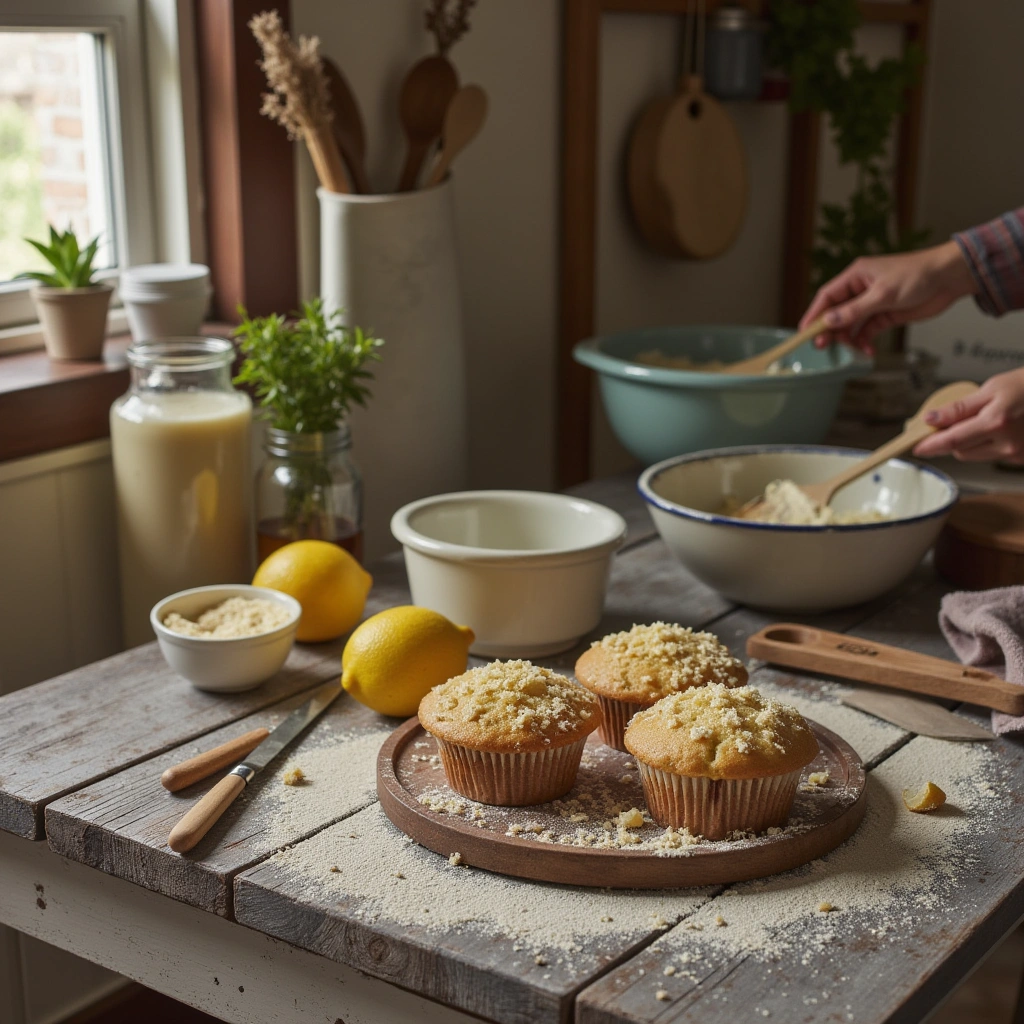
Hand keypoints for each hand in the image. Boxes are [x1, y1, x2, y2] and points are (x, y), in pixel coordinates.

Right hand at [800, 240, 976, 351]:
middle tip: (824, 347)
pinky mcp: (886, 314)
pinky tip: (867, 350)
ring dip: (848, 338)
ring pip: (851, 324)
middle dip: (830, 330)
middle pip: (836, 312)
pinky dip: (865, 341)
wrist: (950, 278)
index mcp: (856, 276)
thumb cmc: (918, 276)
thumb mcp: (883, 294)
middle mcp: (861, 288)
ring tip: (850, 351)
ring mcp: (872, 302)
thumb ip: (855, 310)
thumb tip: (828, 322)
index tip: (805, 333)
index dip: (814, 314)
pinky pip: (867, 330)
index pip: (827, 296)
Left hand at [913, 369, 1023, 462]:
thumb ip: (959, 408)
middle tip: (948, 423)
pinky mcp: (1022, 459)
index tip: (915, 446)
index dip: (930, 445)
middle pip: (961, 451)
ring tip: (983, 420)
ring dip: (968, 443)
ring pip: (975, 455)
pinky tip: (998, 429)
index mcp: (996, 423)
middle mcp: (1007, 444)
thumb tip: (930, 419)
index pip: (951, 440)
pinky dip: (987, 445)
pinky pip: (992, 455)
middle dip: (950, 439)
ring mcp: (1017, 454)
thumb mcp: (992, 388)